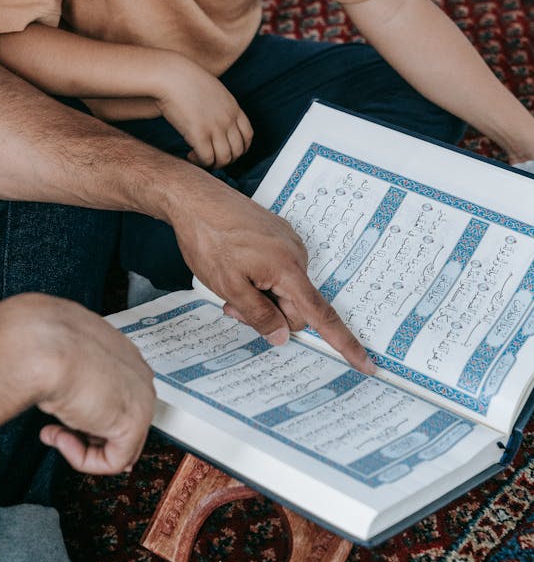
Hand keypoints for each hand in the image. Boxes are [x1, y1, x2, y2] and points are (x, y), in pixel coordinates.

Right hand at [11, 297, 155, 474]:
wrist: (43, 345)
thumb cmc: (45, 343)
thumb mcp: (61, 360)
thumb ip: (74, 379)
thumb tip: (71, 402)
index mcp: (122, 354)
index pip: (118, 396)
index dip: (91, 418)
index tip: (66, 425)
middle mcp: (139, 374)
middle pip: (121, 421)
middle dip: (86, 433)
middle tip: (57, 430)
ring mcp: (142, 399)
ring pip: (118, 443)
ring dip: (80, 445)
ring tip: (53, 431)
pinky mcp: (133, 424)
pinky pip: (113, 460)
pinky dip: (82, 458)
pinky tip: (60, 437)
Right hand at [154, 53, 252, 167]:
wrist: (172, 76)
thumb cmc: (186, 80)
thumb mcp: (213, 90)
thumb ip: (220, 106)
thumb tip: (215, 119)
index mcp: (234, 108)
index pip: (248, 136)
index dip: (240, 149)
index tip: (228, 151)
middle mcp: (228, 120)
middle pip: (238, 151)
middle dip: (226, 159)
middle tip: (212, 157)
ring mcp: (215, 128)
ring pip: (224, 159)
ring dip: (213, 163)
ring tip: (200, 158)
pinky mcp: (199, 135)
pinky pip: (207, 159)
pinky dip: (200, 162)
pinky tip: (191, 155)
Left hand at [168, 181, 373, 374]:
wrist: (195, 198)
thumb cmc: (209, 238)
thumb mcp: (229, 285)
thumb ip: (259, 315)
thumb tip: (284, 336)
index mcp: (288, 268)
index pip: (321, 314)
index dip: (344, 342)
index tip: (366, 364)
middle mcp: (295, 254)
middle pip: (295, 306)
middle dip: (268, 314)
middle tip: (232, 305)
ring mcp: (286, 242)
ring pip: (283, 290)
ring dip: (260, 296)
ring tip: (230, 281)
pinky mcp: (276, 235)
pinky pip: (277, 271)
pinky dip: (260, 279)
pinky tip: (237, 267)